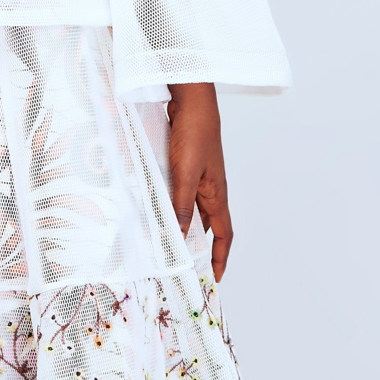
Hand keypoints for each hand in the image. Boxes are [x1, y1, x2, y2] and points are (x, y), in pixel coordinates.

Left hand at [166, 82, 232, 280]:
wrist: (192, 102)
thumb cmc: (194, 135)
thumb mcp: (185, 175)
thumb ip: (182, 206)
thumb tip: (181, 238)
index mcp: (217, 195)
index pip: (224, 234)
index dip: (220, 257)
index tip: (215, 278)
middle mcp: (210, 190)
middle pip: (206, 227)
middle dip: (198, 249)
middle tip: (183, 267)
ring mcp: (198, 179)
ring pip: (191, 212)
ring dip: (181, 228)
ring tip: (165, 245)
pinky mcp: (186, 168)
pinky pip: (180, 196)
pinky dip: (171, 208)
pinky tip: (155, 212)